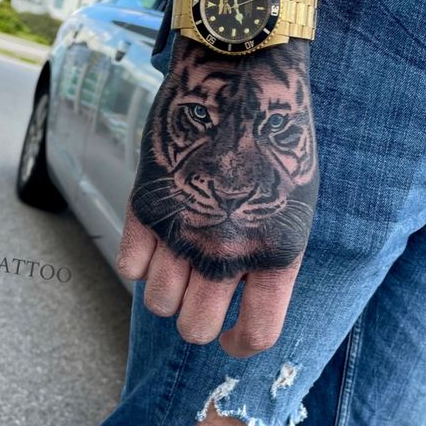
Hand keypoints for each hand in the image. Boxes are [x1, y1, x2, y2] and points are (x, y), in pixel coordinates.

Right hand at [117, 35, 318, 356]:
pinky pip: (130, 268)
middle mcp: (226, 251)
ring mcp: (182, 231)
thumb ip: (271, 260)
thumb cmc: (278, 140)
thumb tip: (243, 300)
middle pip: (196, 329)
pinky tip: (157, 239)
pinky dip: (141, 262)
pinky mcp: (146, 206)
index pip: (256, 335)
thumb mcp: (296, 208)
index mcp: (276, 255)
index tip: (232, 340)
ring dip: (168, 293)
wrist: (242, 78)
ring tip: (180, 265)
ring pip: (159, 303)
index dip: (240, 346)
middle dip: (198, 322)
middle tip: (201, 299)